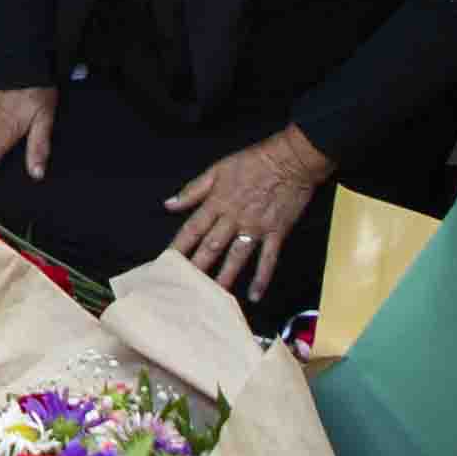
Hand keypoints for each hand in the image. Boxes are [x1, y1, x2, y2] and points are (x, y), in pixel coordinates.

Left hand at [160, 127, 328, 296]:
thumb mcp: (218, 168)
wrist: (291, 159)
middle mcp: (234, 218)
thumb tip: (169, 204)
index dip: (178, 247)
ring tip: (213, 296)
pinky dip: (261, 277)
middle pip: (212, 246)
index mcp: (218, 202)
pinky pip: (268, 259)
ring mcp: (256, 227)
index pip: (193, 229)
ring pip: (236, 256)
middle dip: (197, 267)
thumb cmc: (253, 161)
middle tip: (185, 288)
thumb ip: (193, 189)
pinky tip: (254, 295)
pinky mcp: (276, 232)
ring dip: (224, 277)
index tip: (165, 263)